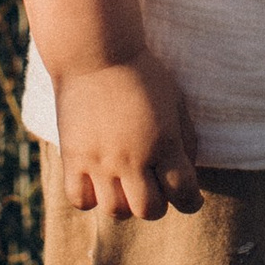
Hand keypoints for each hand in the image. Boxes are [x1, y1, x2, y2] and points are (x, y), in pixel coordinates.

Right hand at [54, 56, 201, 216]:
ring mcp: (100, 161)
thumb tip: (187, 171)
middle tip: (155, 188)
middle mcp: (132, 158)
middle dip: (158, 204)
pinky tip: (98, 181)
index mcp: (163, 143)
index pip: (183, 193)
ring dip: (126, 203)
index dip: (192, 201)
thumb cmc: (141, 73)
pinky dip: (92, 198)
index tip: (190, 197)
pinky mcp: (73, 158)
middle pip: (149, 210)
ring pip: (116, 211)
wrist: (95, 53)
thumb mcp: (175, 101)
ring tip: (126, 185)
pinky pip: (81, 200)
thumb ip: (185, 139)